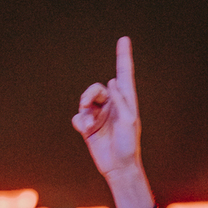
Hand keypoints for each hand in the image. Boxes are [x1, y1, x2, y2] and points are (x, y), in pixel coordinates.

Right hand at [72, 36, 142, 181]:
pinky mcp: (89, 126)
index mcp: (126, 102)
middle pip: (96, 88)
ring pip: (84, 101)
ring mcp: (99, 115)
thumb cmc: (129, 146)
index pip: (123, 75)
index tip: (124, 39)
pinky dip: (80, 122)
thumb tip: (111, 82)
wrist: (118, 167)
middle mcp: (112, 105)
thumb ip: (121, 100)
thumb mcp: (129, 121)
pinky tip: (85, 130)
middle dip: (90, 94)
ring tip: (88, 123)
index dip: (123, 57)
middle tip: (87, 104)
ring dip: (83, 109)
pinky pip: (78, 117)